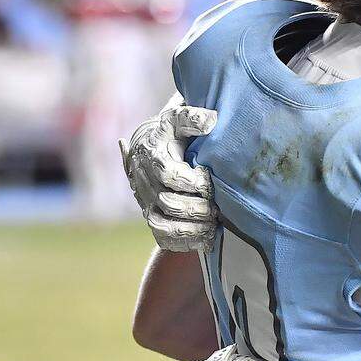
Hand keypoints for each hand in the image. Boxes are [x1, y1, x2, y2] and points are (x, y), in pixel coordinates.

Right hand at [120, 101, 218, 251]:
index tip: (210, 181)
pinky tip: (206, 238)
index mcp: (151, 158)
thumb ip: (193, 117)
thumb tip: (212, 120)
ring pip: (162, 225)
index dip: (193, 182)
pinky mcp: (153, 217)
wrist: (149, 150)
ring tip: (212, 226)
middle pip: (167, 204)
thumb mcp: (178, 119)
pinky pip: (163, 238)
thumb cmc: (170, 134)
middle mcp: (145, 184)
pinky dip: (185, 242)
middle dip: (195, 208)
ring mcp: (146, 203)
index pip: (169, 175)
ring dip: (189, 229)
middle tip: (216, 208)